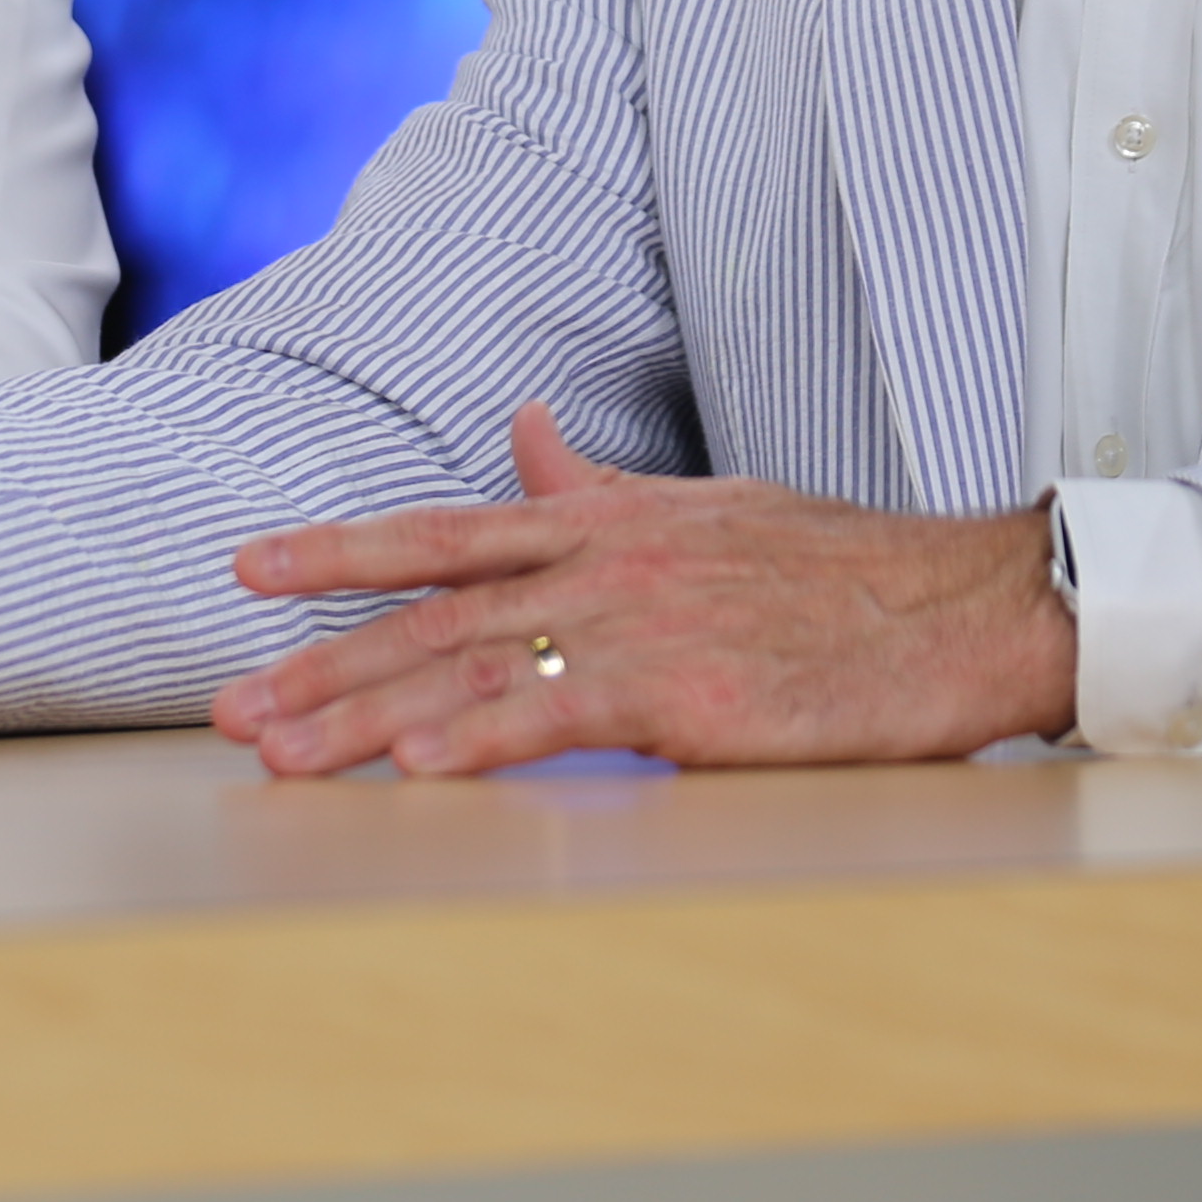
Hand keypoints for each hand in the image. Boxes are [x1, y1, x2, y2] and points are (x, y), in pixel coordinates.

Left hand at [211, 406, 1075, 777]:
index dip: (341, 551)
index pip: (448, 531)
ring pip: (475, 667)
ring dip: (367, 716)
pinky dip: (482, 737)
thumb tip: (525, 435)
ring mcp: (646, 626)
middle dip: (322, 660)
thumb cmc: (850, 573)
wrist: (971, 608)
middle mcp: (611, 565)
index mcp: (613, 524)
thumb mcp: (712, 507)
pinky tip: (416, 766)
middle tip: (231, 707)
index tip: (248, 568)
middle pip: (435, 612)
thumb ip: (602, 485)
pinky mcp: (690, 697)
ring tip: (283, 754)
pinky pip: (562, 718)